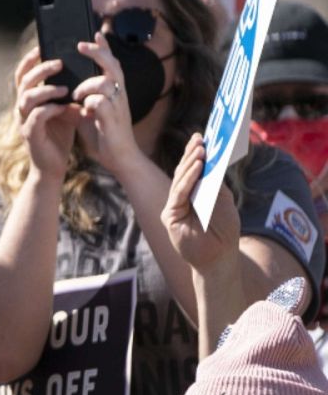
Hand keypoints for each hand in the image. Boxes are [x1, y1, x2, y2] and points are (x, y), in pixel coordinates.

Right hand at [13, 47, 79, 182]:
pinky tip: (62, 107)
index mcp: (28, 100)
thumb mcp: (62, 109)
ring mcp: (23, 121)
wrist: (54, 167)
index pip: (24, 74)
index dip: (30, 59)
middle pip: (24, 81)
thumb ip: (64, 92)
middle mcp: (22, 108)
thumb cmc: (59, 136)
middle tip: (59, 63)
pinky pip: (35, 118)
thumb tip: (76, 70)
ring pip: (26, 98)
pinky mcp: (30, 135)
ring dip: (45, 90)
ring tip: (64, 88)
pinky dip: (48, 110)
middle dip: (40, 69)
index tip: (42, 46)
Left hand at [73, 33, 140, 172]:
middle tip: (81, 45)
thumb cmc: (101, 134)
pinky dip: (90, 102)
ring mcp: (118, 107)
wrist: (118, 159)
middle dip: (98, 53)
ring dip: (87, 85)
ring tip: (77, 96)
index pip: (110, 64)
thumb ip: (75, 100)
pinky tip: (84, 110)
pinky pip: (101, 102)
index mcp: (112, 92)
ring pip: (105, 82)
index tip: (96, 34)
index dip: (104, 49)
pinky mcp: (113, 120)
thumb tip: (58, 91)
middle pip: (113, 66)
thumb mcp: (84, 113)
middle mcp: (118, 95)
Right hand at [162, 133, 238, 271]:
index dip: (195, 153)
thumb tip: (211, 163)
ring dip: (190, 164)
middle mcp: (181, 198)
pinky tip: (197, 168)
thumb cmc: (224, 231)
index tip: (201, 137)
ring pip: (179, 180)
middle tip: (200, 139)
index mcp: (194, 193)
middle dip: (192, 154)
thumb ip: (215, 184)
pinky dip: (188, 179)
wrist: (219, 258)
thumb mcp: (224, 202)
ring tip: (200, 150)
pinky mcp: (170, 216)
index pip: (193, 169)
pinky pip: (178, 194)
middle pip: (184, 171)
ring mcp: (174, 206)